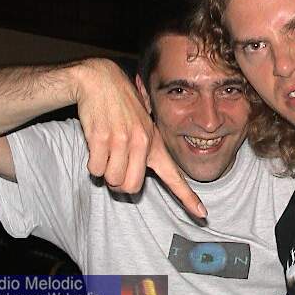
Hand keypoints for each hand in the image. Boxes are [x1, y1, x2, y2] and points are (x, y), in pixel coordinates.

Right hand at [74, 59, 205, 217]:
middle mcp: (142, 143)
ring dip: (104, 172)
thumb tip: (134, 182)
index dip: (188, 197)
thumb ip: (145, 151)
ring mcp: (122, 141)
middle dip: (118, 185)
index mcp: (154, 143)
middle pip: (130, 188)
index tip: (202, 213)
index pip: (174, 176)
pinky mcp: (102, 138)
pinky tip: (96, 141)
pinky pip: (95, 168)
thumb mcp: (143, 125)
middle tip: (115, 167)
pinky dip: (92, 162)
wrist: (101, 81)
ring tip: (106, 149)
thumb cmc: (123, 106)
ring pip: (111, 180)